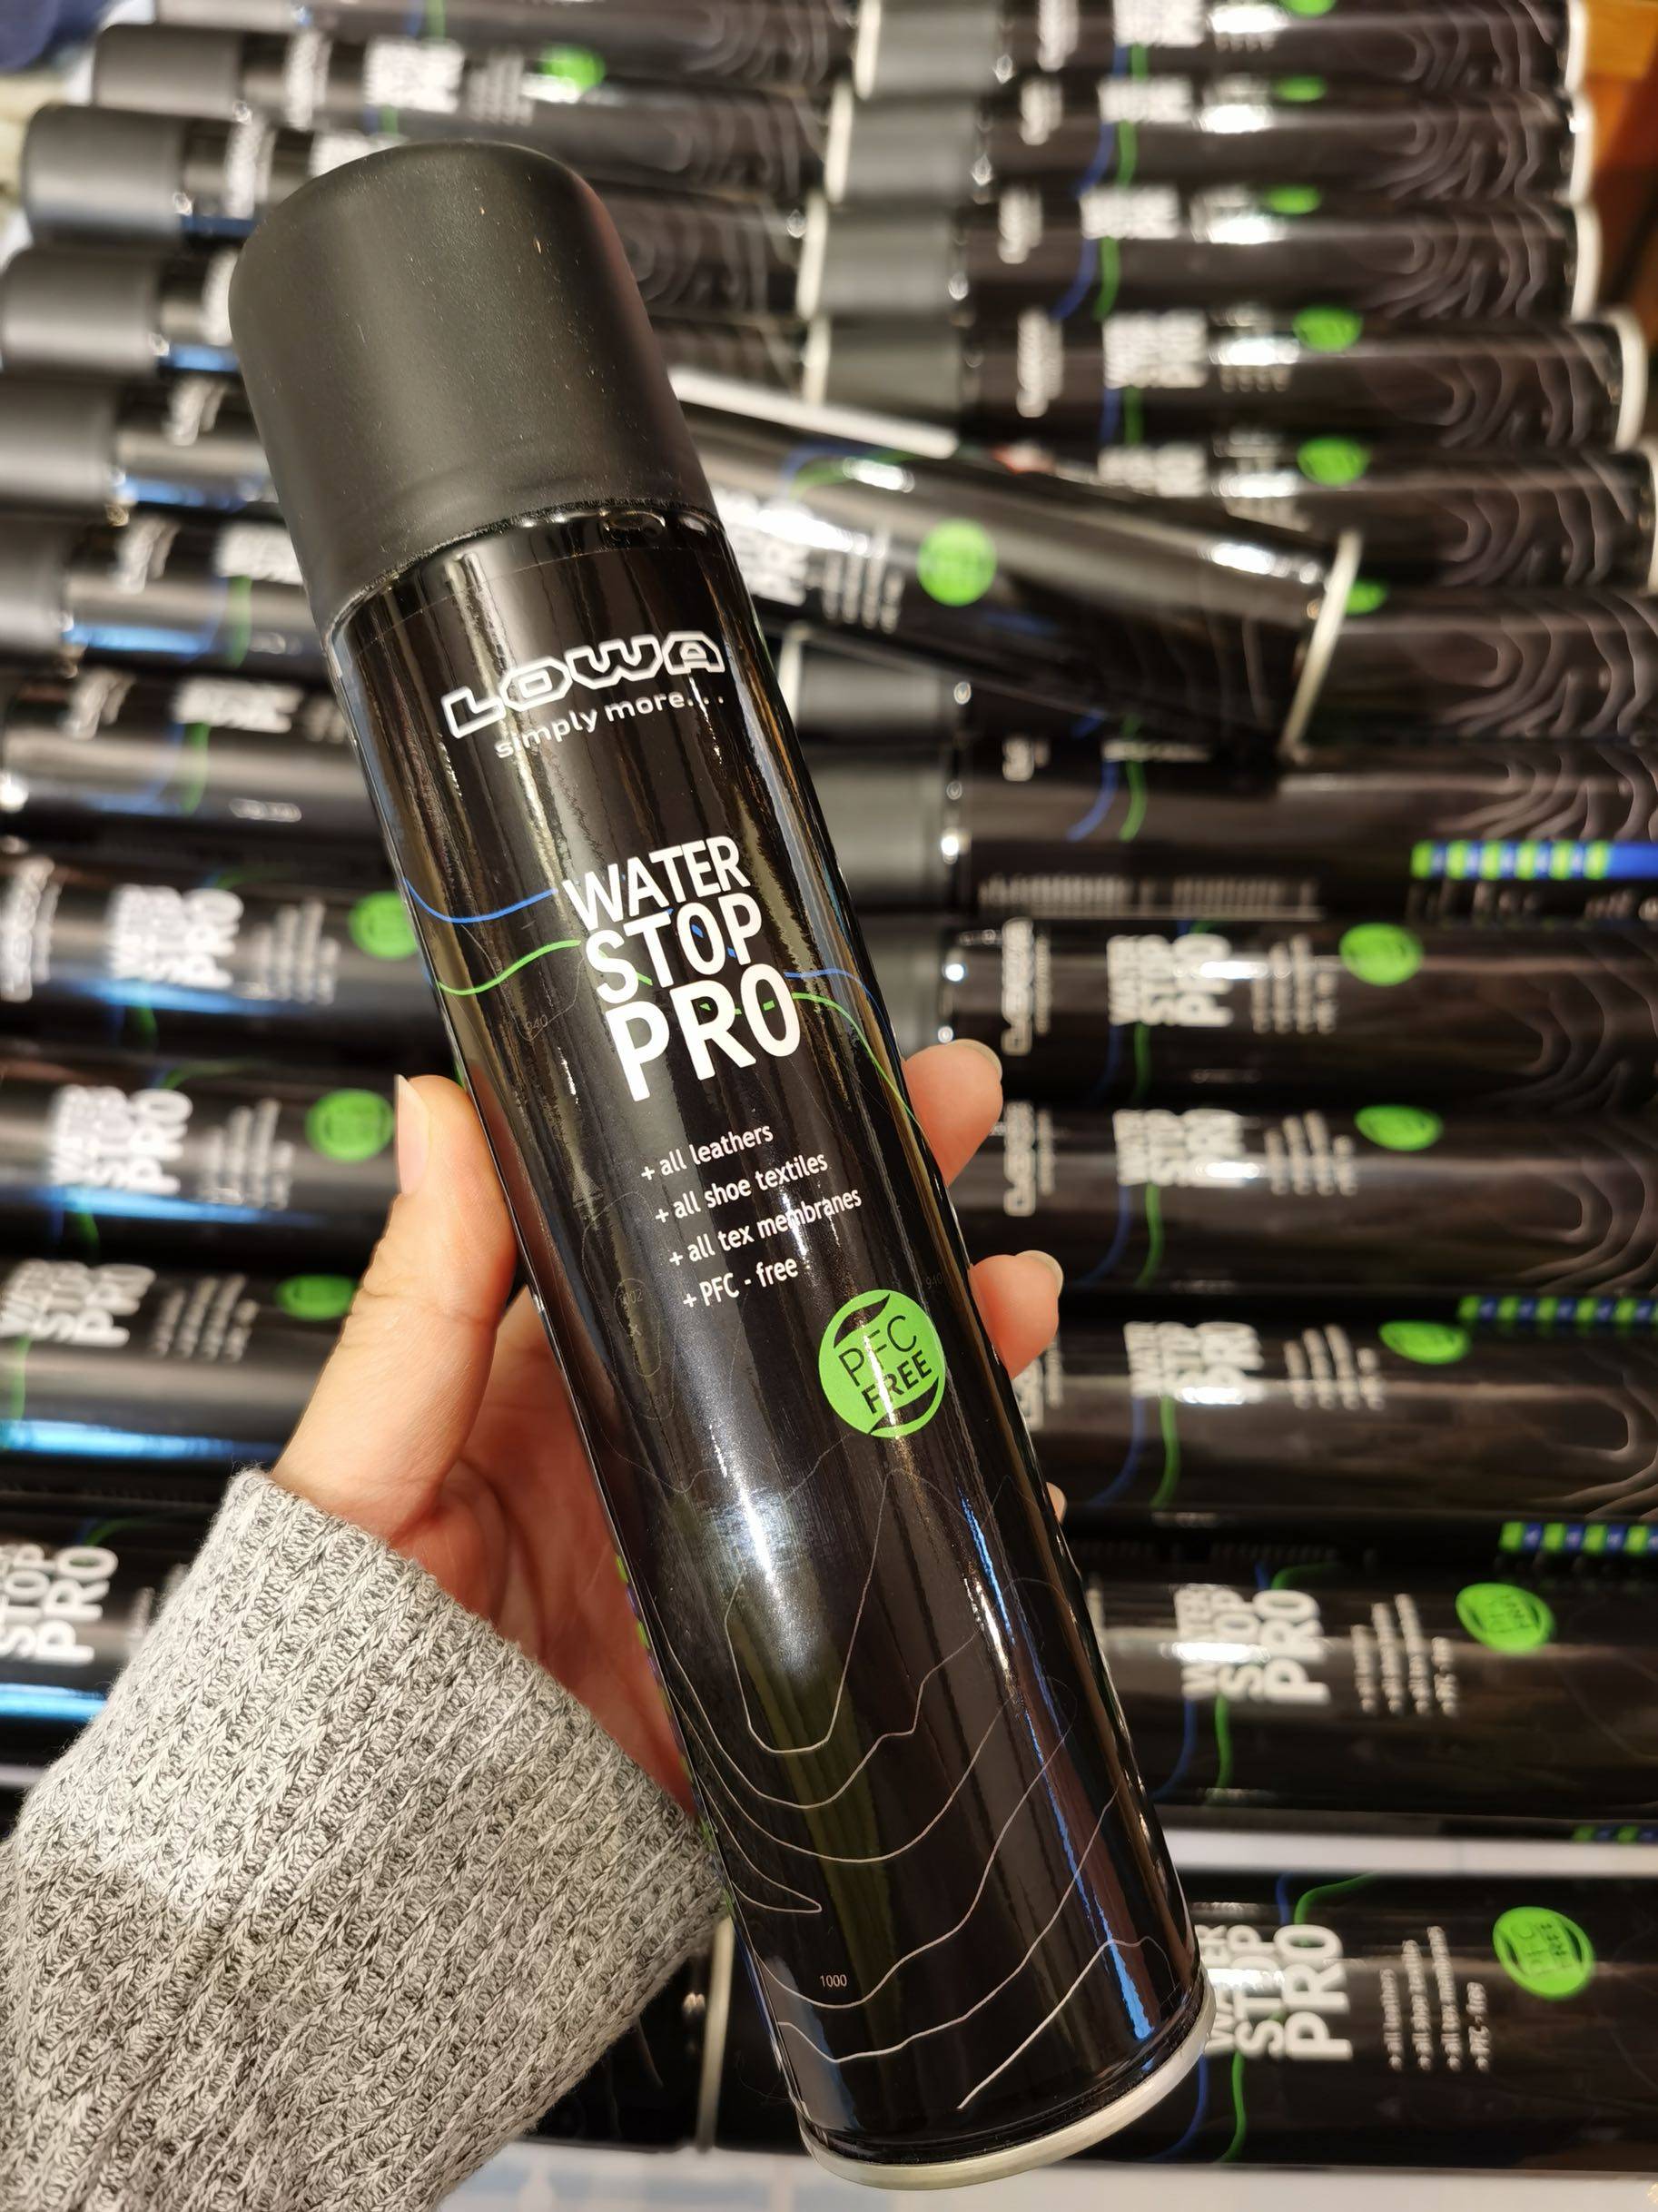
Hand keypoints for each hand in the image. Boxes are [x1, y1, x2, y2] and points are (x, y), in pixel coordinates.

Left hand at [274, 1045, 1064, 1810]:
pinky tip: (1016, 1493)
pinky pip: (891, 1580)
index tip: (841, 1064)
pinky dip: (966, 1535)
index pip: (690, 1232)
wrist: (387, 1858)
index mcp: (566, 1381)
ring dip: (952, 1349)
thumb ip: (424, 1292)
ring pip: (870, 1423)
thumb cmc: (347, 1645)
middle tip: (962, 1119)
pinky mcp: (777, 1648)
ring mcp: (732, 1543)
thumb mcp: (382, 1448)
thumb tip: (436, 1104)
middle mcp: (664, 1447)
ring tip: (1013, 1298)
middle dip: (897, 1210)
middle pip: (805, 1309)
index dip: (773, 1144)